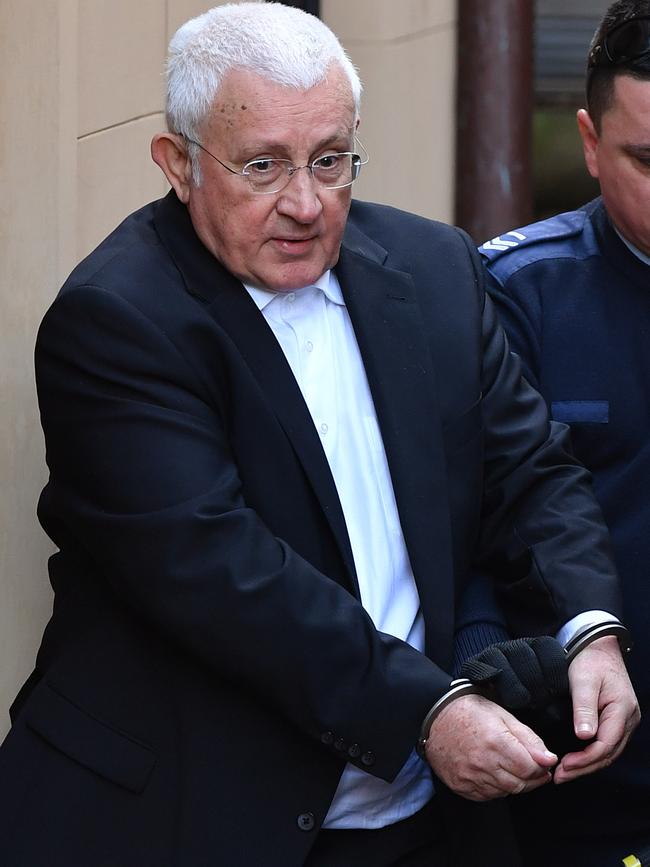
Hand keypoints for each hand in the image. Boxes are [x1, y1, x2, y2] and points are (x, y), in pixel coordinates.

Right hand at [424, 692, 557, 800]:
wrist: (435, 717)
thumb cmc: (470, 712)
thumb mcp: (503, 715)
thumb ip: (528, 738)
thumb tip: (549, 759)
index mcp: (496, 742)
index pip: (531, 768)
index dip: (541, 767)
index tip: (542, 761)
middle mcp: (483, 763)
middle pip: (520, 784)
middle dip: (532, 778)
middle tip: (532, 767)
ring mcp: (471, 777)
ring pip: (506, 792)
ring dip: (515, 783)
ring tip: (511, 767)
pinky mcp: (462, 786)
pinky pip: (488, 796)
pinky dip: (497, 788)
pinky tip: (495, 773)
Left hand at [553, 635, 639, 783]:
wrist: (597, 646)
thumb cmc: (590, 660)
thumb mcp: (583, 681)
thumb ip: (584, 708)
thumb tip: (585, 737)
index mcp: (623, 711)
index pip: (605, 745)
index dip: (585, 760)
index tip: (564, 766)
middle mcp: (628, 720)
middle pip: (608, 754)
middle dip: (584, 768)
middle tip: (560, 777)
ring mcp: (624, 721)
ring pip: (608, 751)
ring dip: (587, 764)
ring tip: (565, 773)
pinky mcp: (616, 720)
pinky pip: (606, 744)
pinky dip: (591, 754)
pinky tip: (576, 759)